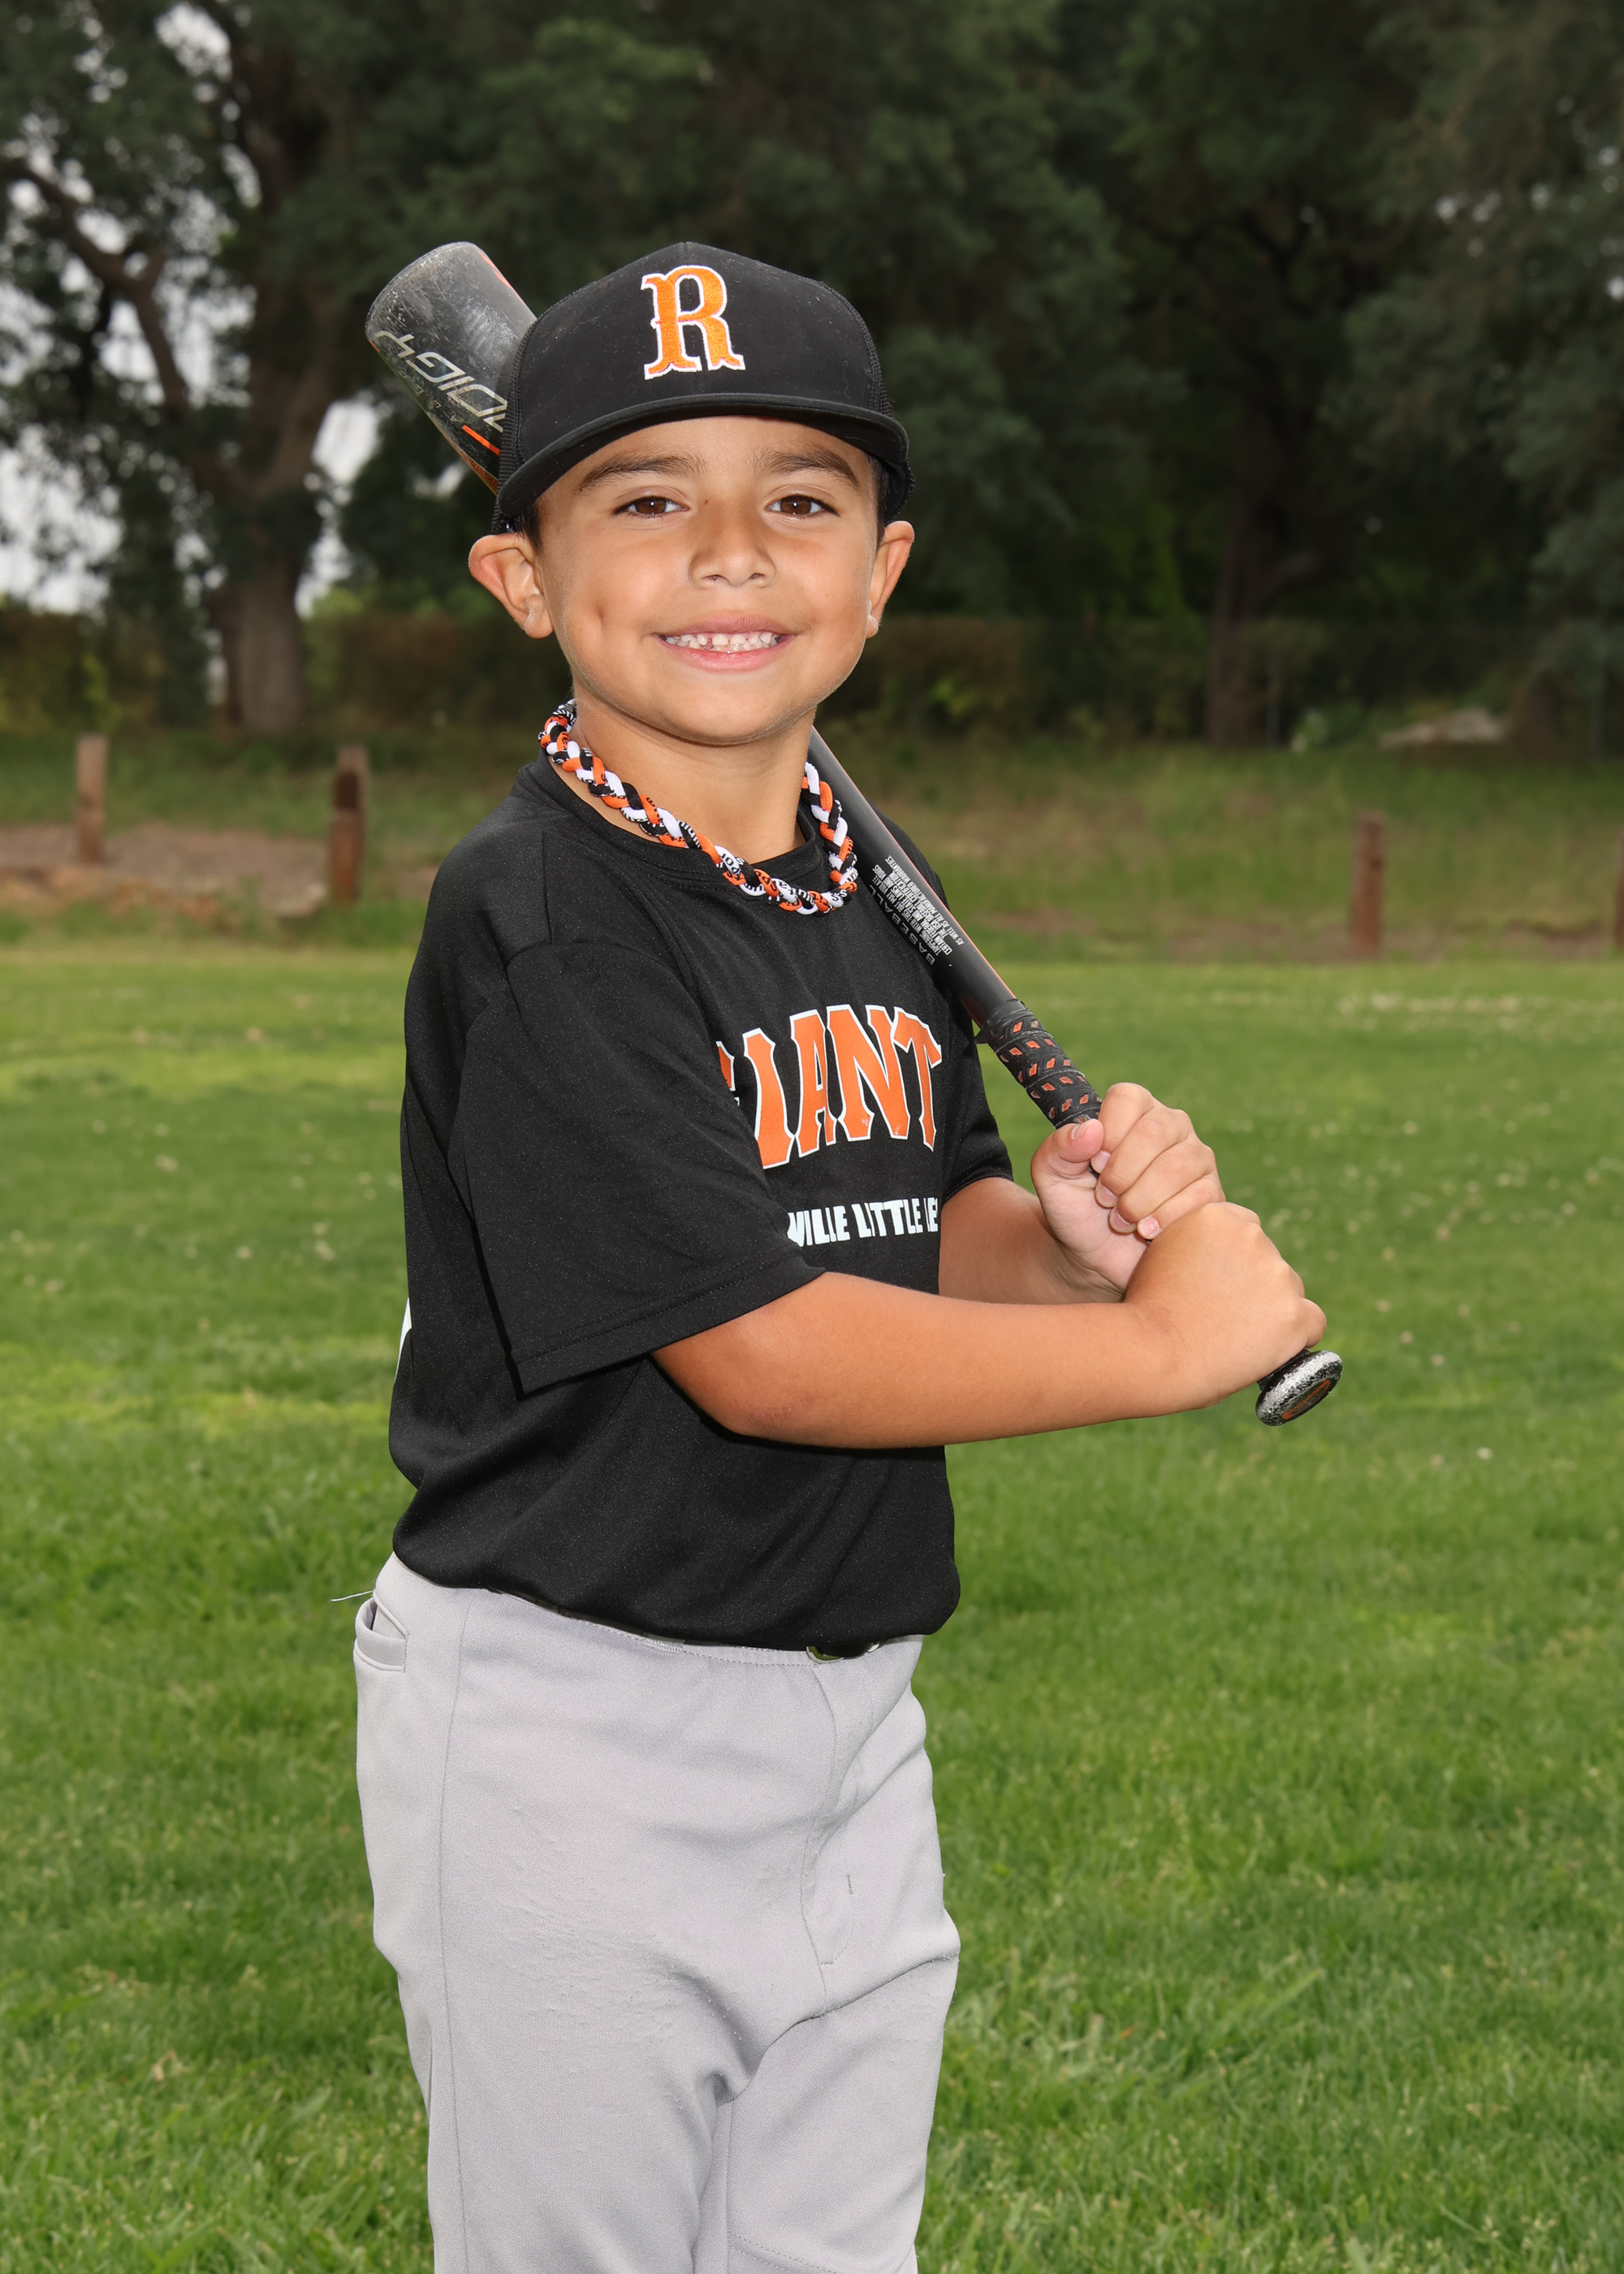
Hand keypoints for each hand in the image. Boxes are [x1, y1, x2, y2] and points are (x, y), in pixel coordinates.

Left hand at [1030, 1083, 1222, 1295]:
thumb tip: (1091, 1130)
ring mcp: (1195, 1157)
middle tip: (1105, 1199)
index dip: (1108, 1134)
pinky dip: (1164, 1218)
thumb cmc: (1075, 1209)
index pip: (1128, 1099)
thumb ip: (1058, 1149)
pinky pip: (1198, 1197)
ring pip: (1178, 1166)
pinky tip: (1145, 1231)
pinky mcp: (1210, 1192)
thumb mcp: (1051, 1179)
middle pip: (1156, 1131)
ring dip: (1140, 1200)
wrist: (1096, 1258)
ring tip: (1121, 1219)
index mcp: (1131, 1111)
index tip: (1094, 1165)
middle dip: (1122, 1173)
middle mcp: (1169, 1125)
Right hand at [1124, 1203, 1325, 1405]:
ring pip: (1290, 1293)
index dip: (1234, 1262)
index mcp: (1217, 1215)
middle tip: (1222, 1318)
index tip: (1219, 1285)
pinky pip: (1312, 1323)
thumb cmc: (1147, 1313)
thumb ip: (1197, 1248)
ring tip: (1234, 1339)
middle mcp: (1253, 1236)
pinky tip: (1270, 1349)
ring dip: (1272, 1312)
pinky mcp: (1294, 1315)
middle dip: (1253, 1287)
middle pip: (1269, 1261)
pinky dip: (1296, 1337)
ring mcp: (1277, 1275)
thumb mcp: (1162, 1256)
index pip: (1245, 1232)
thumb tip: (1221, 1264)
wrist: (1151, 1353)